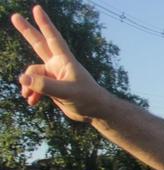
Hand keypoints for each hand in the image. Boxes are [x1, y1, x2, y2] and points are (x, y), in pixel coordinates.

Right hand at [11, 5, 105, 121]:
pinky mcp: (53, 87)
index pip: (52, 38)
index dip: (45, 24)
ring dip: (28, 85)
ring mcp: (54, 75)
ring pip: (33, 74)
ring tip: (28, 96)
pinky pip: (36, 86)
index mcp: (64, 61)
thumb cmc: (87, 99)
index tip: (37, 9)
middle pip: (39, 44)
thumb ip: (44, 85)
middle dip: (27, 31)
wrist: (95, 112)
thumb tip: (22, 78)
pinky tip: (32, 102)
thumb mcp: (66, 92)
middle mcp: (58, 65)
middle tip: (14, 16)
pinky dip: (32, 93)